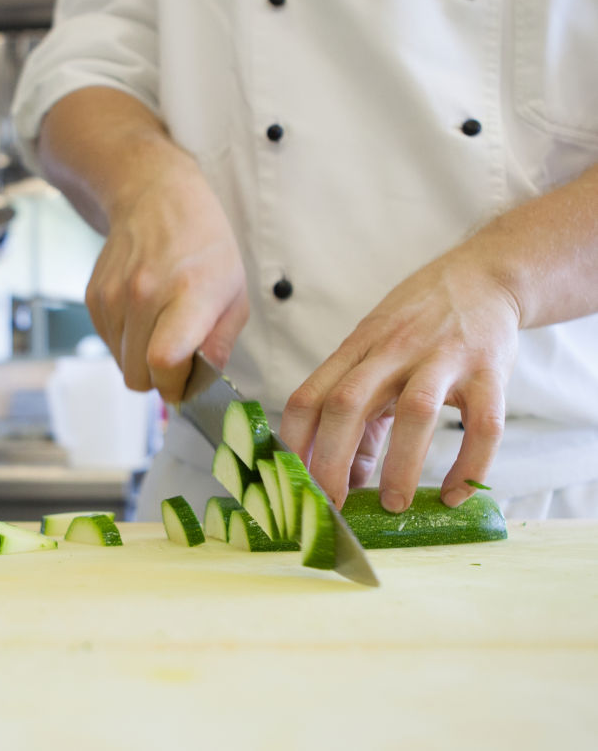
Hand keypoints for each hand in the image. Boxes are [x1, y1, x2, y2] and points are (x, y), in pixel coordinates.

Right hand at [85, 157, 248, 401]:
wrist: (156, 199)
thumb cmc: (205, 248)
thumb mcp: (235, 293)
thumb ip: (220, 344)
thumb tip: (201, 385)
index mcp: (188, 293)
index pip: (164, 362)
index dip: (173, 387)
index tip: (186, 385)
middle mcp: (144, 294)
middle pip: (137, 374)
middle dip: (159, 379)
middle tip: (179, 358)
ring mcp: (113, 294)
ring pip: (121, 364)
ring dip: (141, 360)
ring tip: (162, 327)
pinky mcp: (94, 296)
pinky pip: (108, 344)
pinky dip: (126, 342)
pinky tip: (143, 314)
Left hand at [279, 248, 521, 511]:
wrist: (484, 276)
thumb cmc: (419, 321)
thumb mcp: (376, 350)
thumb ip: (362, 411)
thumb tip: (347, 474)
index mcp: (358, 347)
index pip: (309, 394)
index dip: (294, 440)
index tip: (292, 482)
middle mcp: (393, 349)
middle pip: (347, 403)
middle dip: (331, 459)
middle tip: (332, 505)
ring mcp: (442, 358)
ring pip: (414, 412)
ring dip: (400, 465)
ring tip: (393, 504)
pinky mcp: (489, 371)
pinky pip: (483, 425)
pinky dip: (469, 465)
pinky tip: (453, 494)